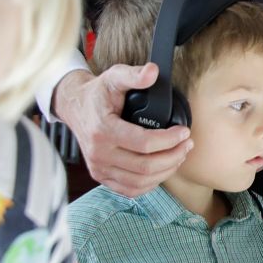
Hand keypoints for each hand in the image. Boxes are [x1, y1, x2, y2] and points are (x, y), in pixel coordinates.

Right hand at [54, 65, 192, 197]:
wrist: (75, 107)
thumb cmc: (97, 93)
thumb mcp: (114, 77)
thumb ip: (134, 75)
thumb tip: (152, 72)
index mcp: (103, 129)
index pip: (144, 143)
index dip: (170, 140)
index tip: (184, 132)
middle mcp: (99, 152)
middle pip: (145, 166)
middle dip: (173, 157)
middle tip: (187, 145)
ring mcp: (98, 167)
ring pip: (140, 182)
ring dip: (166, 171)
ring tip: (179, 156)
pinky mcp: (100, 176)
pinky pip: (130, 190)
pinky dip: (150, 184)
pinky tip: (162, 170)